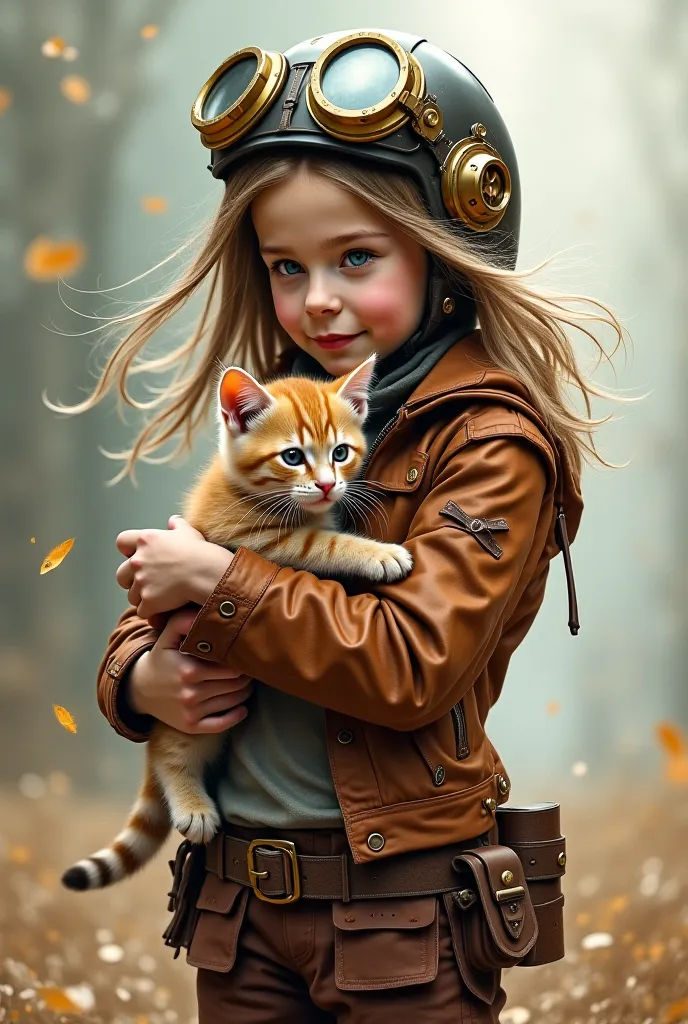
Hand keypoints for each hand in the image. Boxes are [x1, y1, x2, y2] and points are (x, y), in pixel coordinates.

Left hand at [116, 515, 233, 620]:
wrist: (206, 573)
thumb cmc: (199, 552)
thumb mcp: (188, 532)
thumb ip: (177, 525)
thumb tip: (174, 521)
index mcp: (145, 540)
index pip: (121, 542)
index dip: (128, 551)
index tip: (138, 556)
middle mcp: (138, 560)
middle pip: (121, 575)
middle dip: (131, 580)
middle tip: (148, 583)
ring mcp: (141, 581)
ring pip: (132, 596)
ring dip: (143, 598)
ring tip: (160, 597)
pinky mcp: (148, 600)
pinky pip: (143, 611)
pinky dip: (152, 612)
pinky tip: (164, 608)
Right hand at [126, 608, 253, 733]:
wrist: (140, 689)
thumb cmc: (161, 659)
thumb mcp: (167, 636)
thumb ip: (183, 620)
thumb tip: (202, 610)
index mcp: (189, 670)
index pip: (231, 667)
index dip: (242, 661)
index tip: (243, 656)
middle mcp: (191, 693)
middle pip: (236, 685)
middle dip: (246, 677)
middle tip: (249, 669)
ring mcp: (191, 712)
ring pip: (233, 702)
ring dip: (244, 693)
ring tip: (245, 684)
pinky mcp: (191, 726)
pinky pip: (221, 725)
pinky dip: (236, 717)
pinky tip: (242, 709)